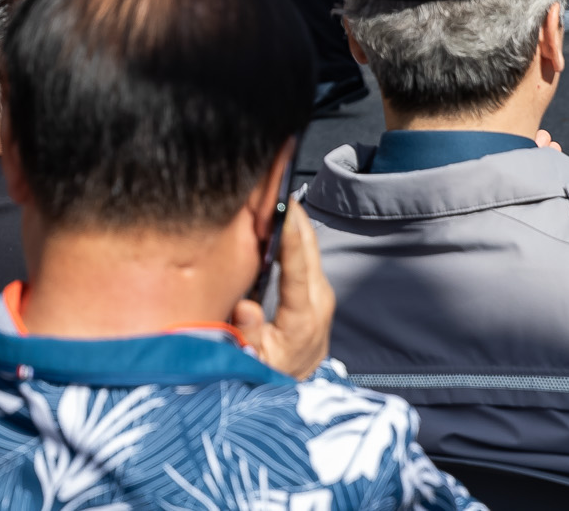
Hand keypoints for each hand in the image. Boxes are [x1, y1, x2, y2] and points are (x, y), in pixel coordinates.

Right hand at [233, 201, 331, 379]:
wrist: (289, 389)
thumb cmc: (266, 374)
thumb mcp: (251, 363)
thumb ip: (249, 335)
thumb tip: (247, 306)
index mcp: (303, 320)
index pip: (297, 268)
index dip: (289, 234)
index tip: (281, 205)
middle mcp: (319, 303)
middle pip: (308, 247)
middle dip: (292, 213)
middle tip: (271, 179)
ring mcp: (321, 296)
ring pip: (309, 246)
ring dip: (292, 219)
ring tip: (270, 190)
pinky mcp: (317, 292)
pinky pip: (305, 254)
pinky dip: (292, 232)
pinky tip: (276, 216)